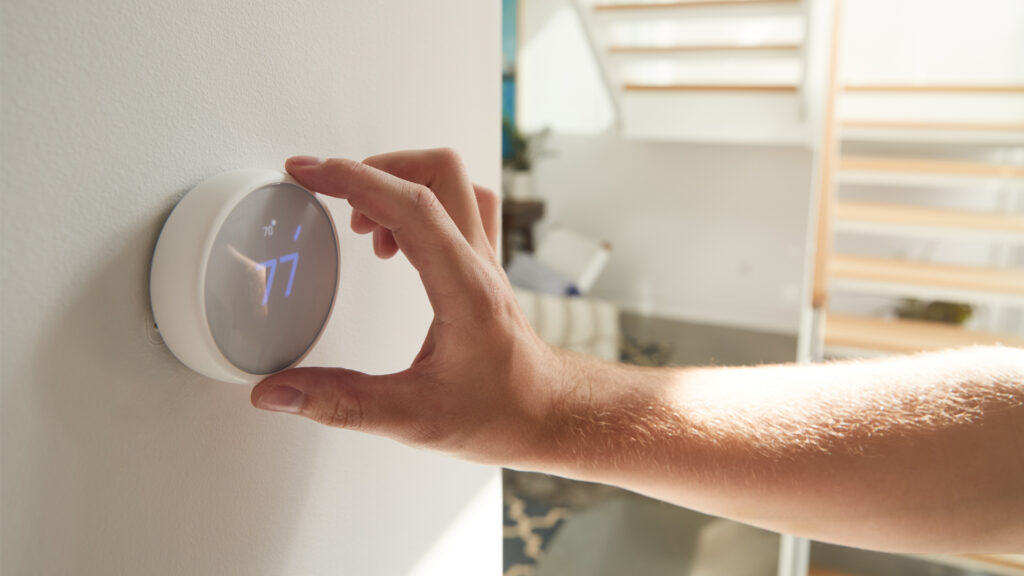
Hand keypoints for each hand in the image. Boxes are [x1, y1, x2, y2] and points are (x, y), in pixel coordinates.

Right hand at [251, 149, 565, 465]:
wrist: (548, 413)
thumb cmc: (501, 412)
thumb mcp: (413, 419)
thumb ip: (341, 403)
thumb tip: (277, 392)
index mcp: (465, 289)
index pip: (413, 206)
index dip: (355, 179)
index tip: (308, 172)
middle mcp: (478, 263)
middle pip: (437, 172)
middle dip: (375, 168)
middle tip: (328, 189)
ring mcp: (483, 259)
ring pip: (450, 182)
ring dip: (396, 183)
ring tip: (359, 225)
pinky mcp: (479, 266)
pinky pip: (454, 206)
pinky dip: (413, 204)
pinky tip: (389, 239)